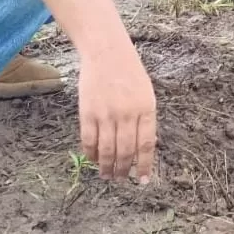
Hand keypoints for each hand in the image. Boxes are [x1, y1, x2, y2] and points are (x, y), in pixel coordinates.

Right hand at [77, 47, 156, 183]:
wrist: (106, 53)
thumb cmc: (130, 73)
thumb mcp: (146, 94)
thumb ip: (145, 119)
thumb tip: (143, 148)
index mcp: (145, 109)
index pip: (146, 145)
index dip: (145, 165)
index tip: (144, 180)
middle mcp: (127, 114)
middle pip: (125, 151)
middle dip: (124, 170)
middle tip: (121, 180)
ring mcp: (106, 114)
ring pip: (107, 150)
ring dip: (107, 167)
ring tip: (107, 176)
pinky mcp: (87, 112)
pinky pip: (89, 140)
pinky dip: (91, 154)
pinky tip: (94, 160)